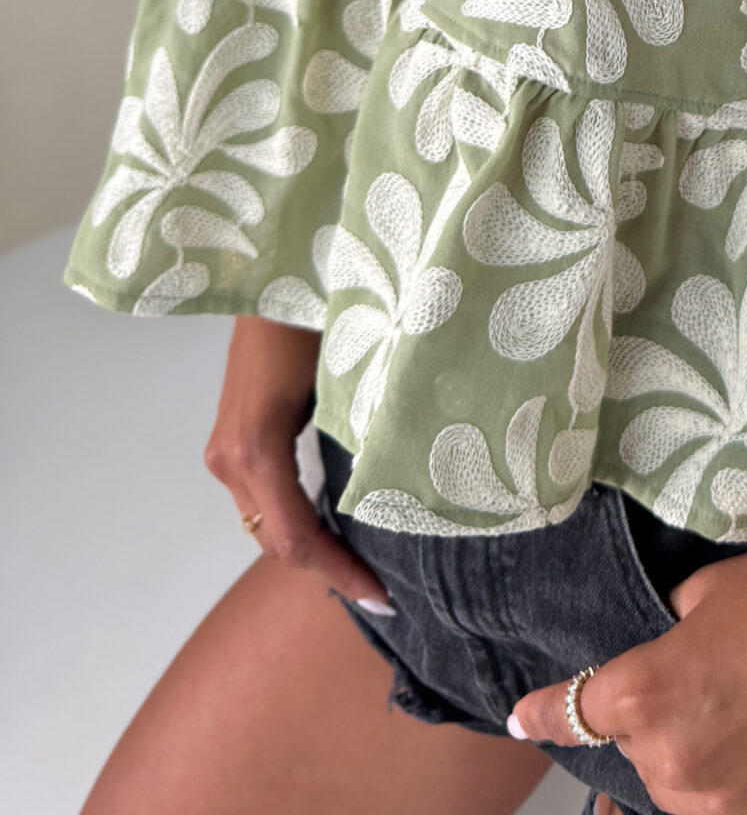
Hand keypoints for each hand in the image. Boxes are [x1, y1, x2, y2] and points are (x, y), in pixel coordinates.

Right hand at [203, 315, 390, 610]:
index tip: (383, 599)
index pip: (295, 538)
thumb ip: (363, 434)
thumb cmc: (318, 310)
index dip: (338, 575)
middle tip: (383, 593)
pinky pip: (261, 497)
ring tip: (366, 568)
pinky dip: (296, 519)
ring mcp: (222, 449)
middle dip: (327, 570)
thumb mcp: (346, 377)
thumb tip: (404, 491)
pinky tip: (337, 527)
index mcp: (256, 447)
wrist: (275, 265)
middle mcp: (228, 457)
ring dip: (311, 548)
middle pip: (275, 540)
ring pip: (264, 522)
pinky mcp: (229, 437)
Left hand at [510, 534, 746, 814]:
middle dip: (653, 720)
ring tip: (743, 709)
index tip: (522, 716)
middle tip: (705, 681)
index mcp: (643, 691)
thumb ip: (668, 635)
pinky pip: (726, 804)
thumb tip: (665, 650)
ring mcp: (718, 801)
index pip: (570, 711)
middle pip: (634, 749)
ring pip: (678, 784)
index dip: (542, 713)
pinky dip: (734, 778)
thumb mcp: (706, 593)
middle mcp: (668, 758)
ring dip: (692, 755)